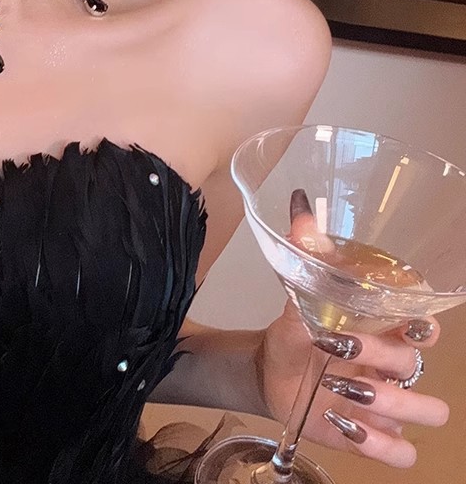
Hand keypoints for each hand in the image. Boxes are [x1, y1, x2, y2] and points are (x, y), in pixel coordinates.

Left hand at [260, 302, 448, 467]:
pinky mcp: (373, 437)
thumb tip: (307, 241)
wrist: (267, 376)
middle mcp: (390, 369)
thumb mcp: (295, 311)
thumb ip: (307, 285)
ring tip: (345, 390)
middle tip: (339, 349)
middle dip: (379, 356)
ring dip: (391, 402)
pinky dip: (379, 443)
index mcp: (380, 334)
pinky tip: (344, 425)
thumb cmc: (291, 341)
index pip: (422, 328)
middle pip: (413, 364)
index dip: (424, 328)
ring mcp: (386, 406)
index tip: (408, 327)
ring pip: (427, 411)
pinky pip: (401, 453)